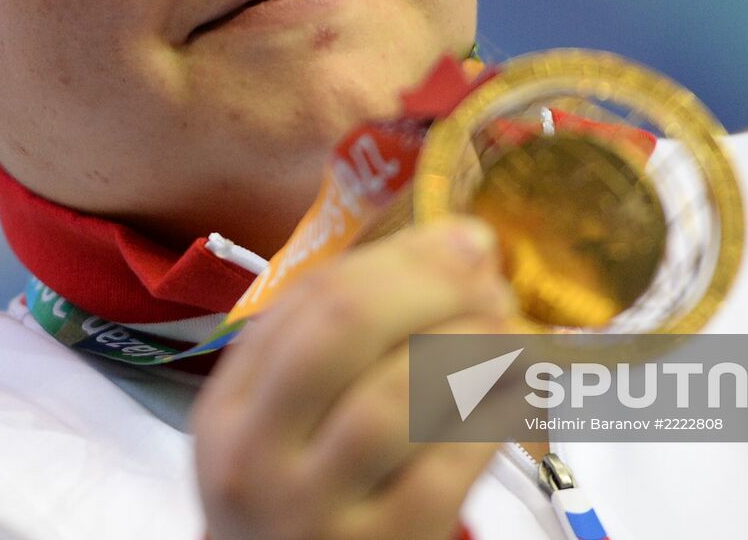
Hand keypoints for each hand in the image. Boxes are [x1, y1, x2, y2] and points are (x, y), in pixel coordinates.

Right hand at [192, 219, 515, 539]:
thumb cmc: (300, 497)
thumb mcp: (283, 424)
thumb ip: (339, 344)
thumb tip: (453, 252)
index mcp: (231, 406)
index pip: (312, 299)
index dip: (399, 256)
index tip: (459, 236)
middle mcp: (258, 456)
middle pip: (345, 330)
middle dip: (429, 282)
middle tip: (488, 270)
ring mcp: (316, 510)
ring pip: (398, 398)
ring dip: (468, 344)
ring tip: (509, 326)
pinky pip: (448, 467)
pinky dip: (492, 413)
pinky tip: (516, 388)